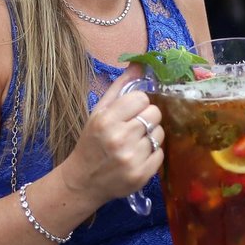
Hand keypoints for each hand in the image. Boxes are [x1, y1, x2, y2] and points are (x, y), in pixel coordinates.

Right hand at [57, 66, 163, 205]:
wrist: (83, 181)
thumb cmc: (91, 142)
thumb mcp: (99, 112)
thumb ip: (120, 87)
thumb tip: (140, 63)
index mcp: (106, 120)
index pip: (142, 98)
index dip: (139, 104)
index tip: (131, 112)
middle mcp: (119, 138)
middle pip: (154, 114)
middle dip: (147, 118)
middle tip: (135, 127)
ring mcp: (131, 159)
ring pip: (160, 133)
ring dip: (150, 136)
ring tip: (135, 143)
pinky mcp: (141, 175)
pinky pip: (161, 153)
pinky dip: (153, 153)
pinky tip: (138, 156)